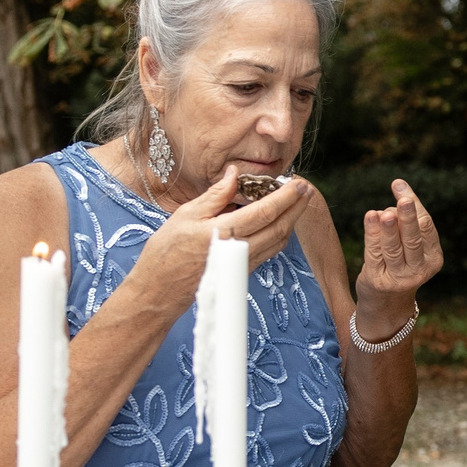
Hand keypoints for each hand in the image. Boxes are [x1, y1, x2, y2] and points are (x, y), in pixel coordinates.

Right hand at [134, 166, 315, 298]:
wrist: (159, 292)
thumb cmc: (166, 252)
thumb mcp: (186, 215)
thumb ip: (215, 195)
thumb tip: (235, 174)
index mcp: (225, 233)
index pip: (266, 211)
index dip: (286, 196)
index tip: (299, 182)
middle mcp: (239, 251)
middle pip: (280, 227)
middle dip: (297, 207)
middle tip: (307, 189)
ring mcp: (243, 264)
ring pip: (278, 241)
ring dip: (291, 221)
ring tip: (297, 202)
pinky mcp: (242, 272)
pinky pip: (269, 250)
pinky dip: (279, 234)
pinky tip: (279, 222)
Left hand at [355, 179, 442, 332]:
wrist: (386, 302)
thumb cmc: (400, 264)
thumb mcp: (411, 245)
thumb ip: (406, 218)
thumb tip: (399, 185)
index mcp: (434, 259)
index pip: (427, 229)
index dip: (416, 208)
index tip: (401, 189)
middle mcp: (419, 270)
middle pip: (413, 239)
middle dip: (408, 218)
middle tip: (404, 200)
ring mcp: (398, 278)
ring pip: (394, 248)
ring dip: (389, 229)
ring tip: (384, 212)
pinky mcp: (377, 280)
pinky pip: (374, 254)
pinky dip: (372, 234)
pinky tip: (370, 217)